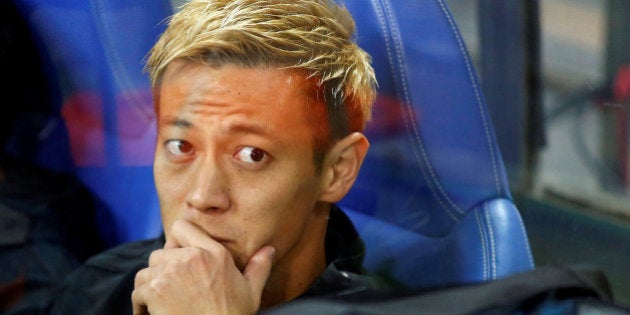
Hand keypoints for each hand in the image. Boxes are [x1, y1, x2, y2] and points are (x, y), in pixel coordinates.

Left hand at [132, 219, 274, 314]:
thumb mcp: (251, 292)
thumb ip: (258, 268)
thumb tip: (269, 250)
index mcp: (214, 253)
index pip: (182, 227)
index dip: (175, 240)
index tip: (177, 257)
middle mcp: (191, 257)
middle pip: (160, 253)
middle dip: (161, 270)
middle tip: (170, 290)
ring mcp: (171, 273)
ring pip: (146, 272)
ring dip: (149, 288)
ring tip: (159, 304)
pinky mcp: (155, 290)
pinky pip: (138, 291)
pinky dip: (141, 305)